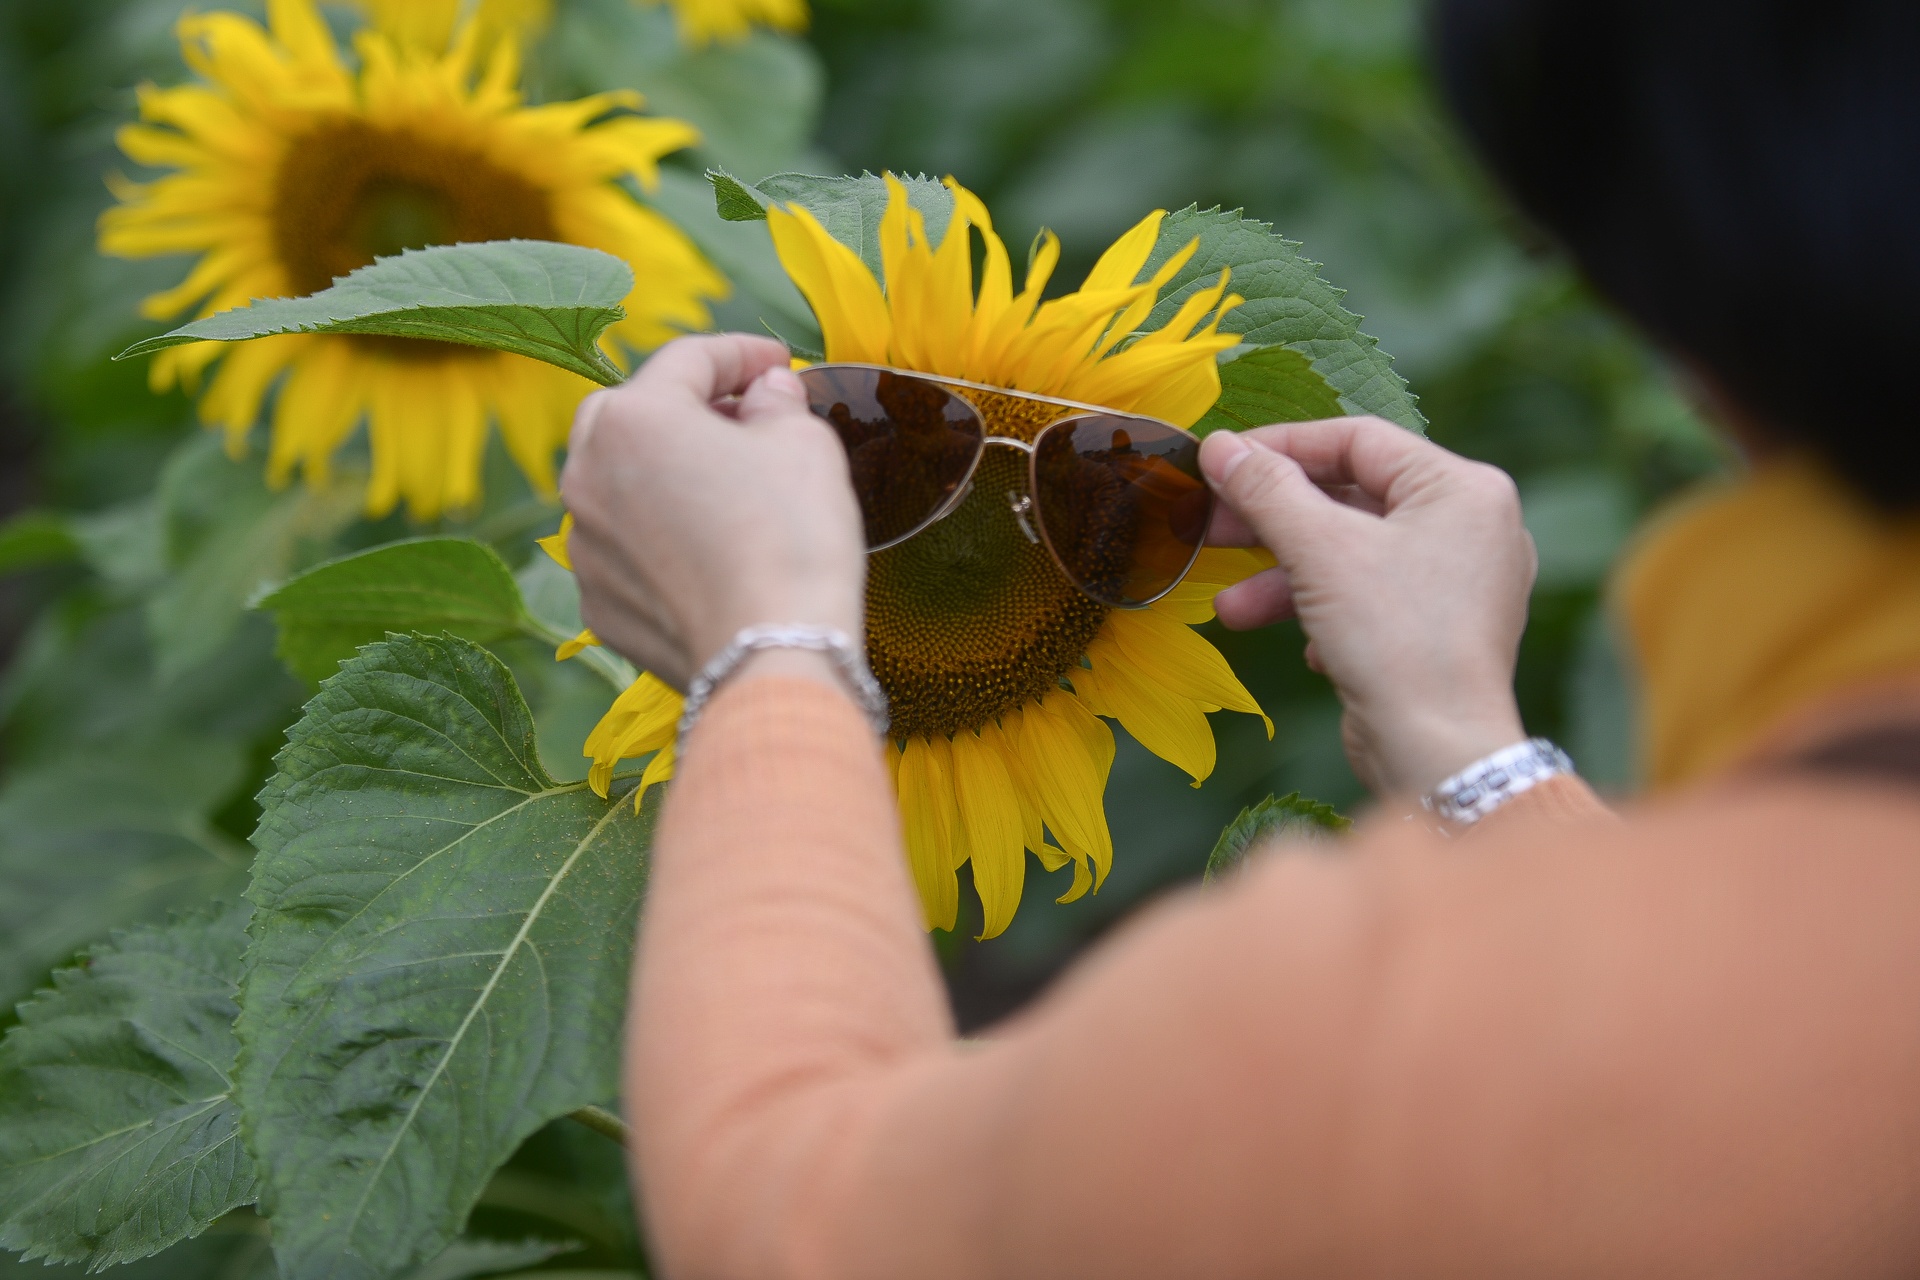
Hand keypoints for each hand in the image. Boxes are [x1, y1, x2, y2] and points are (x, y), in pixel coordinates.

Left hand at [559, 334, 866, 690]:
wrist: (772, 658)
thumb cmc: (791, 537)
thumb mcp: (803, 443)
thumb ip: (776, 402)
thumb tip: (766, 392)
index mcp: (631, 417)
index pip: (689, 359)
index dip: (742, 354)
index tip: (780, 363)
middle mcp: (586, 473)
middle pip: (638, 417)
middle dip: (693, 409)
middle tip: (750, 418)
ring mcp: (584, 545)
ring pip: (626, 485)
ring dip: (672, 474)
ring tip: (732, 489)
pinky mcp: (598, 604)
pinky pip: (629, 548)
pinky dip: (663, 538)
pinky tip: (711, 551)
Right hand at [1199, 418, 1535, 796]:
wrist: (1439, 753)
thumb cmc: (1396, 638)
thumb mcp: (1320, 551)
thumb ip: (1267, 490)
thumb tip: (1219, 446)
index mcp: (1463, 486)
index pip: (1357, 440)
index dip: (1280, 447)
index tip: (1219, 462)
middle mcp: (1472, 525)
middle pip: (1351, 498)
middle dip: (1272, 520)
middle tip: (1208, 526)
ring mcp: (1459, 581)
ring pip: (1353, 555)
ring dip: (1284, 578)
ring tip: (1228, 608)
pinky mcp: (1439, 630)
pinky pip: (1370, 598)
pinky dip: (1325, 612)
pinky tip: (1303, 647)